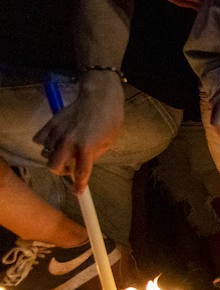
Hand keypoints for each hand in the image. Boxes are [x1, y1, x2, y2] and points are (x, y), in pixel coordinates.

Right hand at [34, 75, 123, 192]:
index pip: (80, 173)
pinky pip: (39, 140)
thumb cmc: (109, 119)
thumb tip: (84, 167)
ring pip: (46, 154)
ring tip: (65, 149)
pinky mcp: (50, 123)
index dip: (80, 186)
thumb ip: (94, 156)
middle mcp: (69, 142)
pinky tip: (56, 140)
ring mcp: (57, 132)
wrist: (99, 97)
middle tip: (69, 166)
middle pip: (53, 167)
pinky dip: (46, 143)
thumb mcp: (109, 142)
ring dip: (55, 155)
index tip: (79, 192)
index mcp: (87, 148)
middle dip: (61, 171)